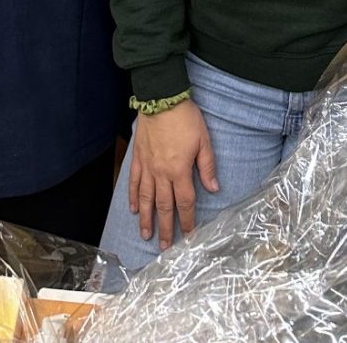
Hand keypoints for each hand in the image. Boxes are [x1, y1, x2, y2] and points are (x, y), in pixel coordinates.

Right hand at [130, 100, 218, 248]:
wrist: (161, 98)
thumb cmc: (185, 117)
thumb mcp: (203, 140)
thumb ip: (207, 166)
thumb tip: (214, 188)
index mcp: (180, 170)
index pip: (185, 202)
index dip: (188, 220)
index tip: (189, 235)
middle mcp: (161, 173)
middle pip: (164, 206)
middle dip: (165, 228)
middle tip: (164, 247)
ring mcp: (147, 166)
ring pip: (145, 198)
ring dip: (146, 218)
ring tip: (146, 234)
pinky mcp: (138, 157)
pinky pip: (134, 181)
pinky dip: (132, 197)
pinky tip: (133, 208)